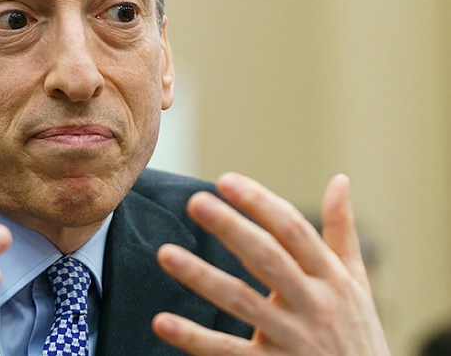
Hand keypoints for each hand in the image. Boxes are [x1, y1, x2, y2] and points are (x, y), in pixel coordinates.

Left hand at [152, 173, 389, 354]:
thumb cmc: (356, 334)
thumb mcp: (356, 284)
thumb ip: (341, 233)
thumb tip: (340, 179)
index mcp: (332, 279)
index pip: (293, 231)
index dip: (260, 203)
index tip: (225, 180)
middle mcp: (314, 306)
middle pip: (268, 259)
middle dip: (232, 228)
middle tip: (194, 201)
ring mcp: (292, 340)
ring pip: (242, 302)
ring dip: (202, 277)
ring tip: (165, 254)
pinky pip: (228, 352)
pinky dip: (194, 338)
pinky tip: (162, 322)